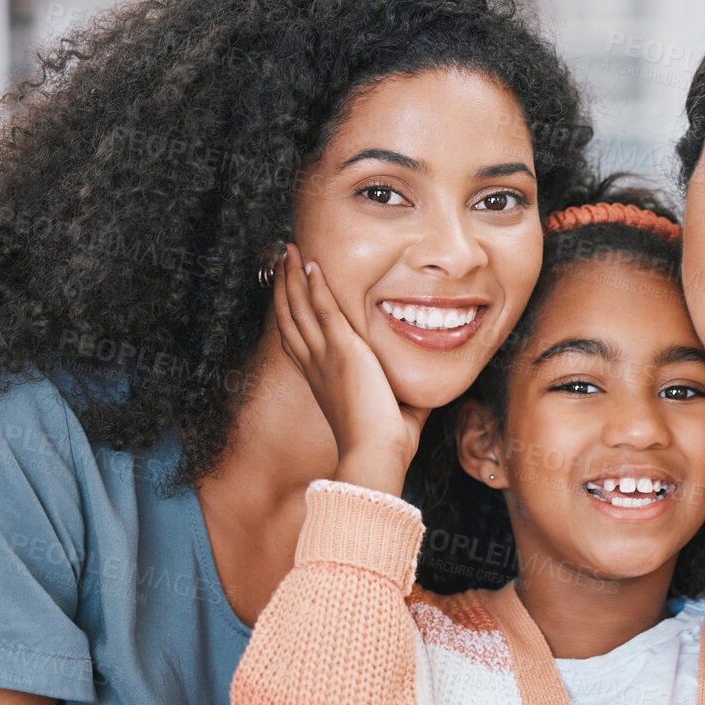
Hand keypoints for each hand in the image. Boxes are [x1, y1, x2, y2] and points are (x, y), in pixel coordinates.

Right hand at [274, 243, 428, 494]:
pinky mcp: (343, 349)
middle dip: (284, 287)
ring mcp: (325, 357)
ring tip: (286, 252)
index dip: (290, 317)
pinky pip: (322, 308)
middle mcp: (316, 367)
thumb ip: (403, 399)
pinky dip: (314, 284)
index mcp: (322, 382)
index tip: (288, 296)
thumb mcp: (393, 414)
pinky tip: (310, 263)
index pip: (298, 343)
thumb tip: (424, 391)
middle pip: (290, 318)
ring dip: (292, 277)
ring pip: (298, 308)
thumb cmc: (384, 445)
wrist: (376, 453)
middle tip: (280, 261)